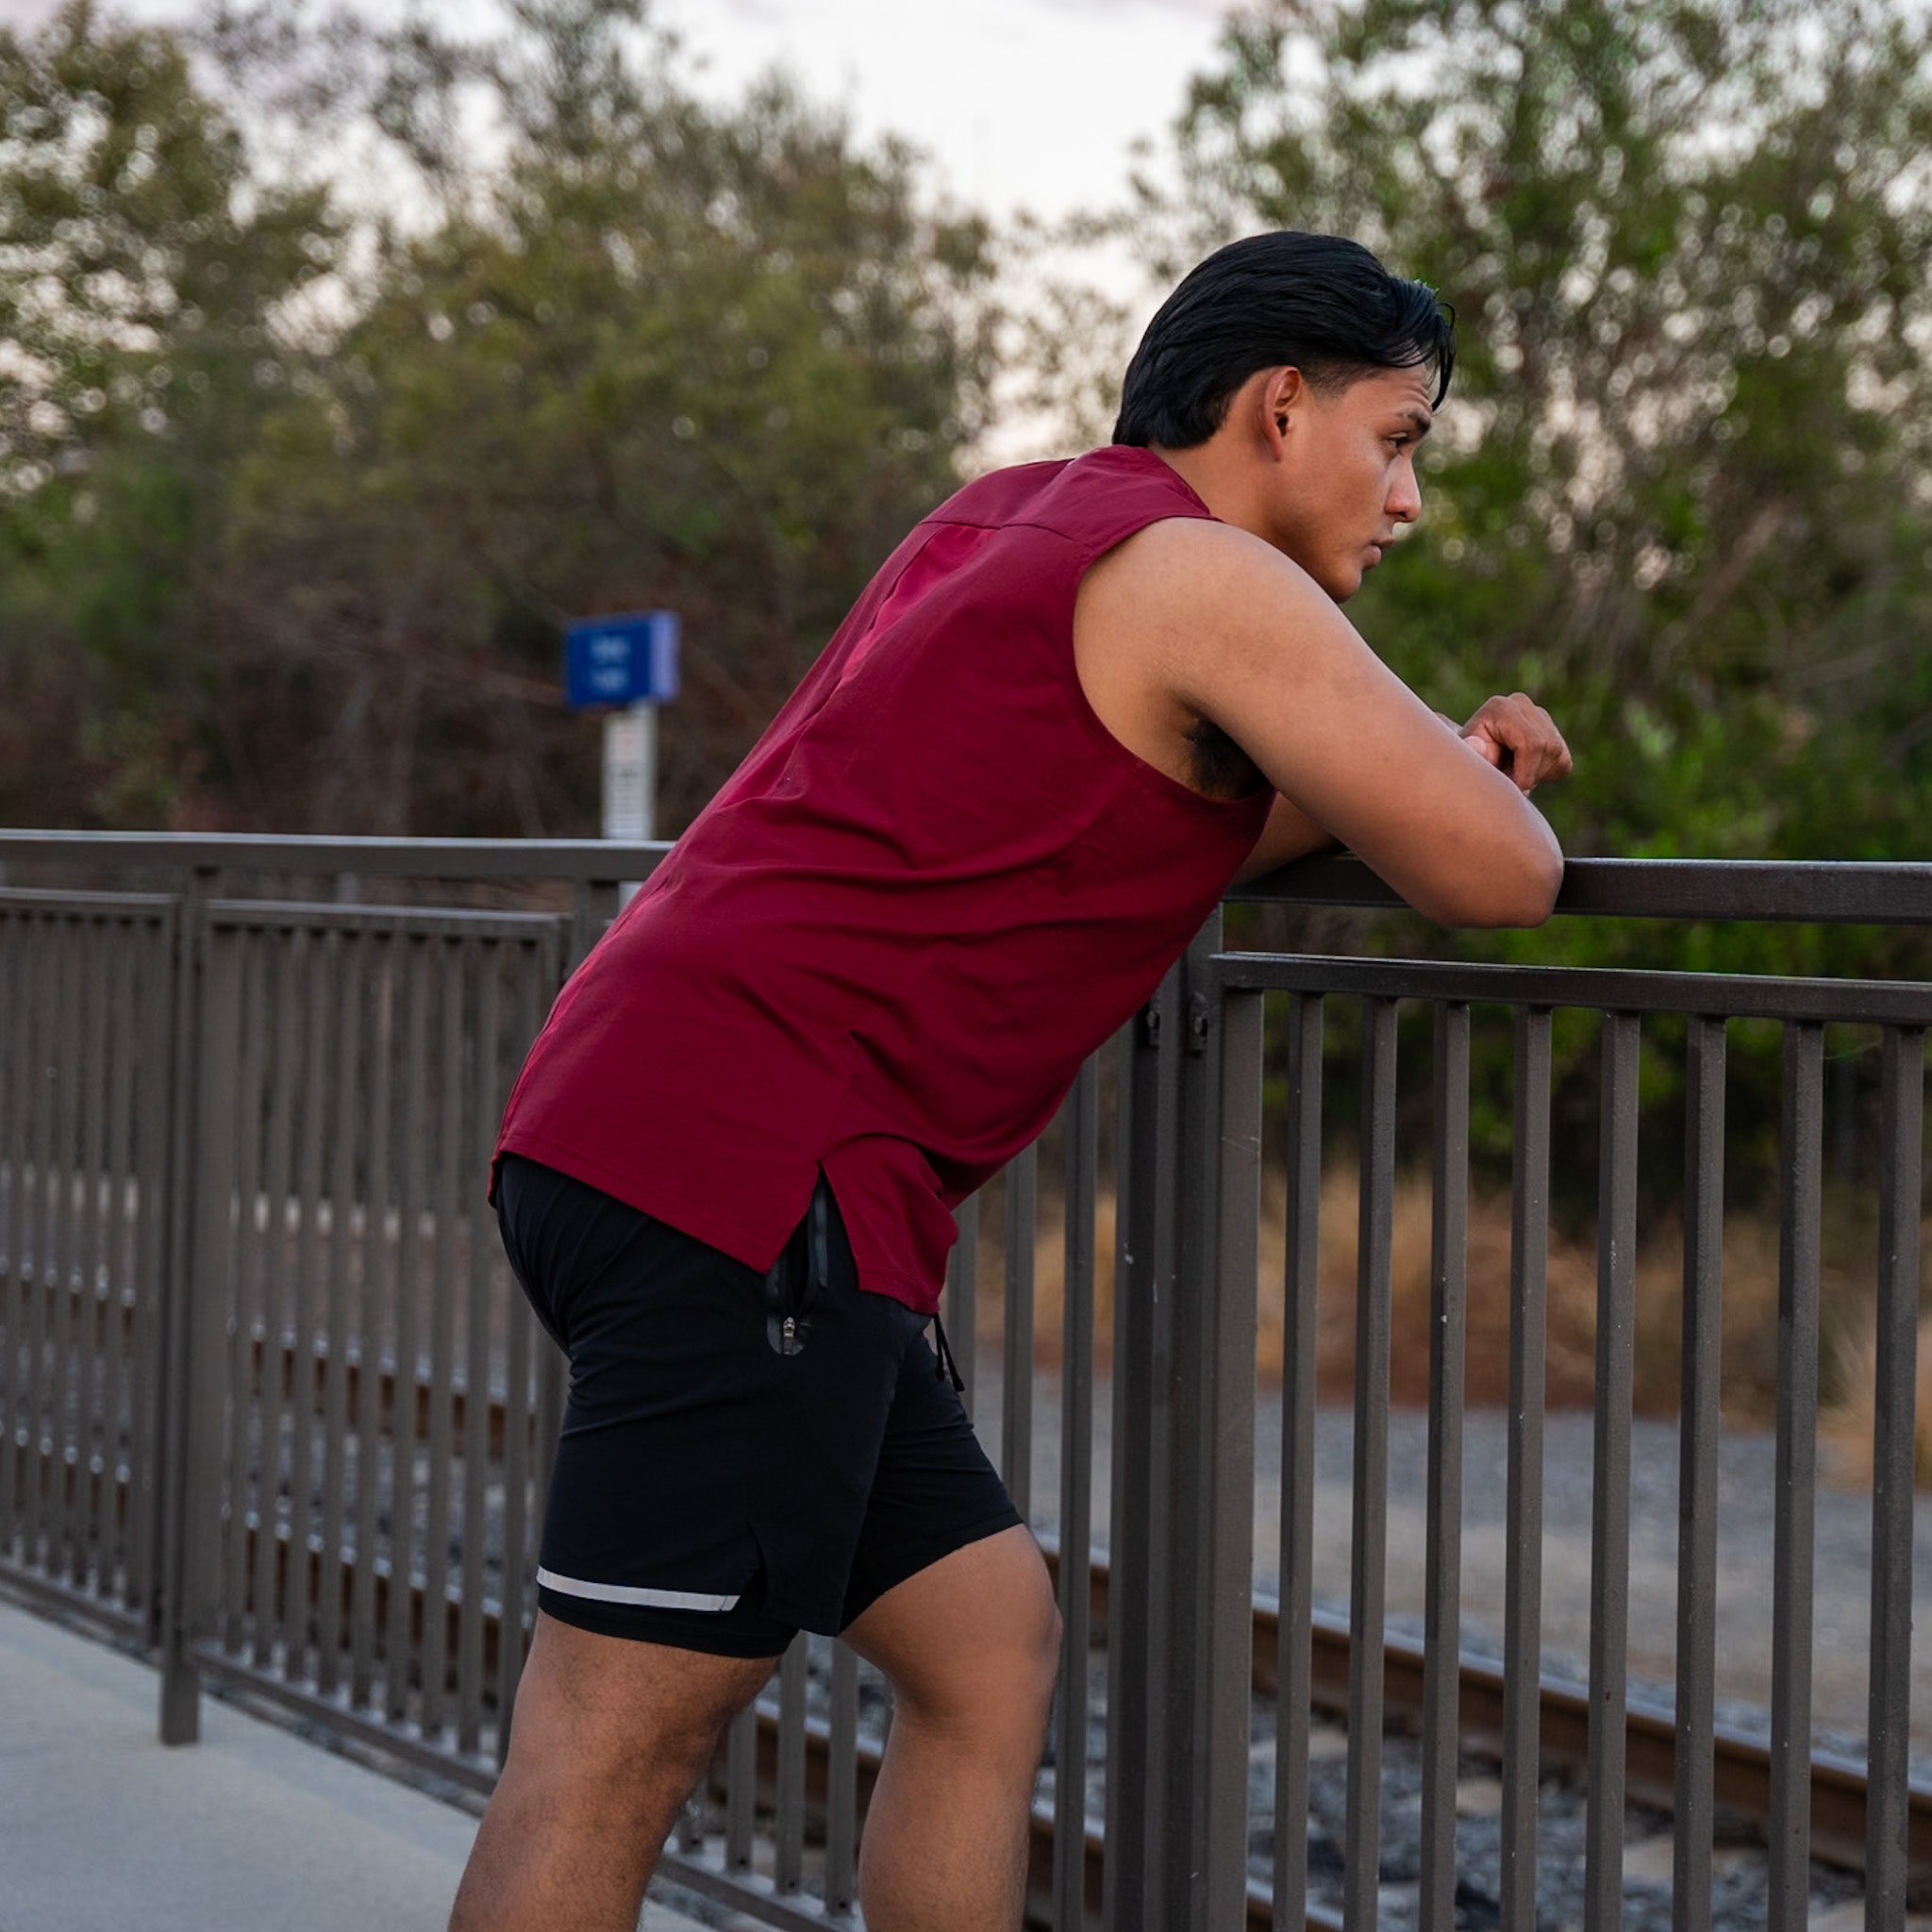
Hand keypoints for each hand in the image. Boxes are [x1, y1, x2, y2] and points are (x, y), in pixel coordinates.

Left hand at [1455, 693, 1571, 792]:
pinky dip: (1545, 776)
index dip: (1525, 773)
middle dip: (1530, 775)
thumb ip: (1469, 755)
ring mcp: (1539, 715)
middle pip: (1548, 748)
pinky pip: (1563, 763)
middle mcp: (1521, 704)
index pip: (1532, 744)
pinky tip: (1522, 772)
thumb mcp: (1464, 765)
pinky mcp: (1553, 731)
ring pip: (1558, 756)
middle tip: (1506, 782)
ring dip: (1536, 776)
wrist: (1469, 763)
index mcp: (1500, 708)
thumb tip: (1473, 745)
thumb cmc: (1466, 766)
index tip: (1509, 788)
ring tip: (1510, 775)